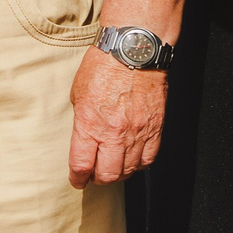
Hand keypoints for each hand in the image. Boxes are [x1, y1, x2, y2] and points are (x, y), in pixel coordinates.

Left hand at [69, 47, 167, 187]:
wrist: (133, 52)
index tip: (77, 180)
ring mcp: (137, 132)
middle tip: (94, 174)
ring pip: (129, 170)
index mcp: (89, 124)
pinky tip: (132, 159)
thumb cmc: (102, 67)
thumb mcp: (78, 95)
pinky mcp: (155, 129)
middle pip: (107, 175)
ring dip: (119, 172)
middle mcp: (114, 133)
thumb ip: (81, 123)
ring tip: (113, 166)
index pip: (82, 166)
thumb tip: (84, 143)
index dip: (77, 179)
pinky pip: (149, 159)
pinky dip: (138, 164)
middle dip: (98, 179)